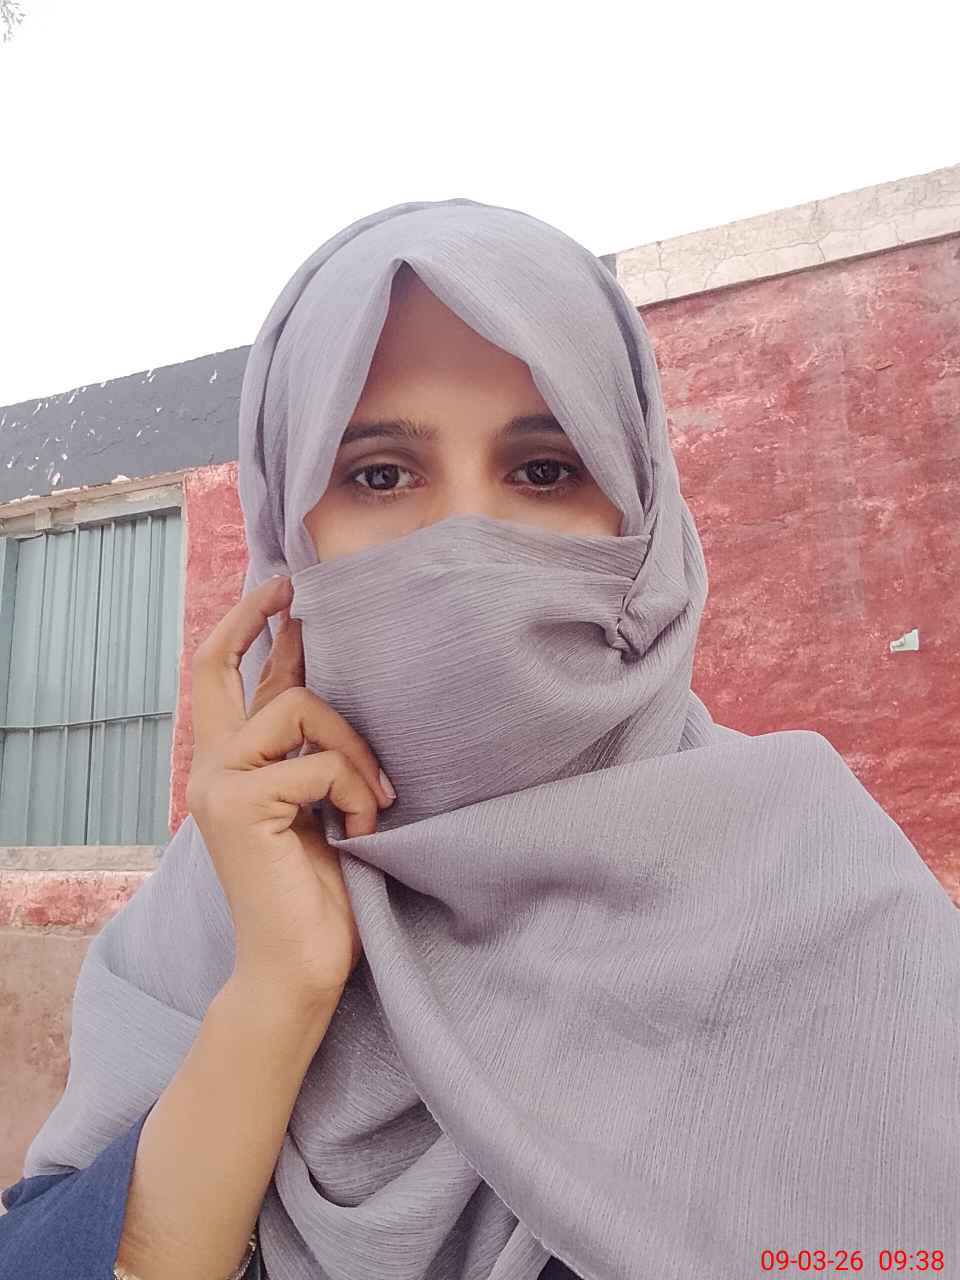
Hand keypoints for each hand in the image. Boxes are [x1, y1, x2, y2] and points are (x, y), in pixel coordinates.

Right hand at [186, 575, 395, 1008]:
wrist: (299, 965)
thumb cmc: (318, 890)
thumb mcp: (318, 801)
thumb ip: (312, 748)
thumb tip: (331, 680)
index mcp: (232, 764)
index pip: (226, 677)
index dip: (249, 626)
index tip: (285, 591)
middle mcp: (211, 767)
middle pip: (217, 666)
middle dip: (254, 617)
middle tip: (294, 590)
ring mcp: (217, 784)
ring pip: (300, 709)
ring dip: (354, 749)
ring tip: (375, 803)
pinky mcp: (238, 806)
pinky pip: (318, 765)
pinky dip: (357, 794)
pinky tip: (366, 833)